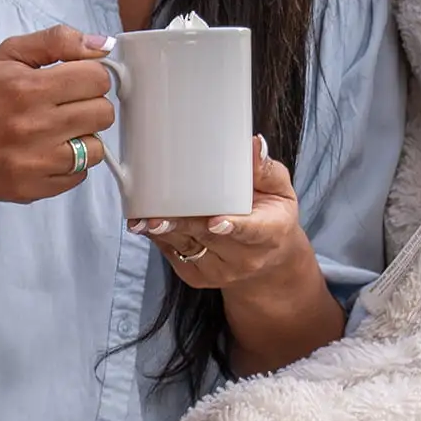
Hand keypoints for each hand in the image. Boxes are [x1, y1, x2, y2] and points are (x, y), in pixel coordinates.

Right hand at [0, 25, 115, 203]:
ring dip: (82, 138)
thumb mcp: (8, 55)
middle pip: (103, 112)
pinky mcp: (35, 187)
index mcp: (30, 87)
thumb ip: (56, 41)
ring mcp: (37, 161)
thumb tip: (102, 45)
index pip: (97, 78)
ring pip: (97, 147)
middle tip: (66, 107)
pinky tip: (47, 153)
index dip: (90, 77)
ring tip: (57, 132)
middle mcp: (36, 125)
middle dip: (89, 106)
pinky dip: (69, 164)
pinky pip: (79, 175)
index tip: (76, 82)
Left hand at [131, 138, 345, 375]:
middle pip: (206, 238)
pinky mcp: (196, 277)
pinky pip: (171, 254)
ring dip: (160, 232)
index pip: (250, 230)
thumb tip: (253, 143)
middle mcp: (244, 257)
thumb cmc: (272, 217)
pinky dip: (158, 238)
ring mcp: (218, 271)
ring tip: (140, 219)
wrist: (268, 262)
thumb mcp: (280, 192)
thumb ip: (266, 170)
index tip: (215, 221)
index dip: (231, 226)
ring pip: (183, 247)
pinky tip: (145, 223)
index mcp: (269, 234)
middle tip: (156, 218)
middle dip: (180, 226)